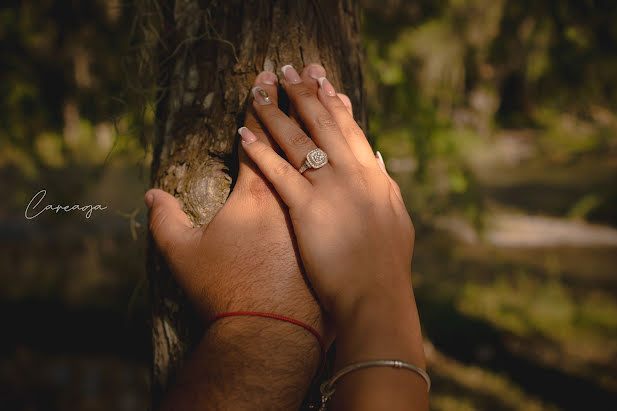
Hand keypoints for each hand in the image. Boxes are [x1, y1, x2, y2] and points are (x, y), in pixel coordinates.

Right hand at [146, 70, 330, 407]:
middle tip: (302, 73)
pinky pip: (355, 187)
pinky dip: (359, 163)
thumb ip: (164, 221)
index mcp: (256, 195)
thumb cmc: (226, 294)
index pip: (259, 141)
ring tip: (336, 93)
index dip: (260, 109)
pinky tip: (368, 148)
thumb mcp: (184, 257)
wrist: (270, 334)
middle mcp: (294, 196)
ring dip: (335, 122)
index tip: (265, 81)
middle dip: (299, 103)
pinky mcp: (342, 232)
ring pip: (335, 155)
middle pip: (300, 139)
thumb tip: (150, 194)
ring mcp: (323, 213)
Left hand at [240, 64, 414, 321]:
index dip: (334, 103)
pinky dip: (260, 151)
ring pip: (299, 141)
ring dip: (275, 113)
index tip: (322, 81)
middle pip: (324, 125)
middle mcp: (354, 175)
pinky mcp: (307, 210)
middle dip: (304, 94)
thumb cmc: (385, 268)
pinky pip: (279, 173)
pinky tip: (243, 134)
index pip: (350, 130)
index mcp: (374, 178)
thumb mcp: (395, 220)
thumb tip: (374, 159)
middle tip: (288, 69)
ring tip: (257, 92)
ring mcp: (331, 190)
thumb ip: (382, 188)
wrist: (378, 299)